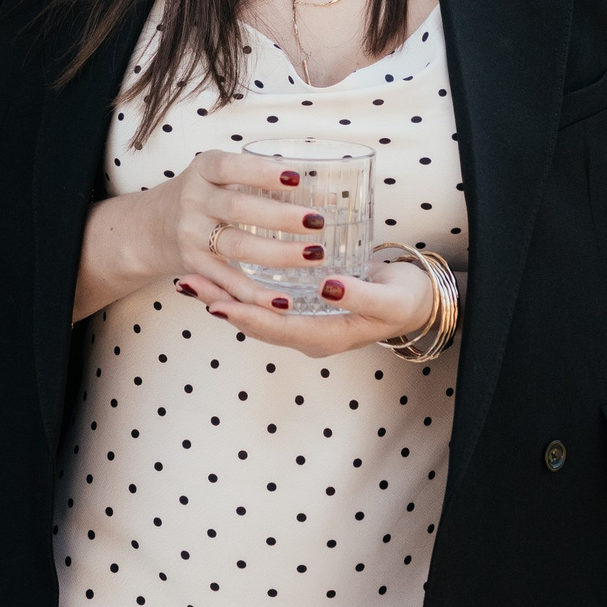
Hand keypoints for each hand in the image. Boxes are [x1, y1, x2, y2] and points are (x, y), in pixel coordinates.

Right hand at [77, 150, 399, 327]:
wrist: (149, 227)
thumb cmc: (204, 196)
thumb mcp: (219, 176)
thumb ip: (261, 180)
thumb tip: (329, 192)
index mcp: (204, 169)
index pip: (231, 166)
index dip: (263, 172)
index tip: (298, 178)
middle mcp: (193, 199)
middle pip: (237, 209)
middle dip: (279, 216)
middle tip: (317, 221)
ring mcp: (191, 234)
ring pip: (236, 247)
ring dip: (277, 253)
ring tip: (314, 255)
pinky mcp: (193, 266)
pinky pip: (227, 281)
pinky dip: (255, 294)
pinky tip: (284, 301)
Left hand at [174, 242, 442, 359]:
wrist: (417, 299)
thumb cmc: (406, 297)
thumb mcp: (391, 298)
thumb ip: (362, 295)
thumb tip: (329, 287)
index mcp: (328, 337)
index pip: (279, 329)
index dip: (248, 317)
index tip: (219, 304)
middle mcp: (309, 333)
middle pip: (258, 322)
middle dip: (223, 303)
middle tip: (189, 285)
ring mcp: (304, 320)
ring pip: (256, 311)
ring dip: (224, 295)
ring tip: (189, 278)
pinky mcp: (303, 304)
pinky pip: (265, 299)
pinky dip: (240, 286)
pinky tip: (219, 269)